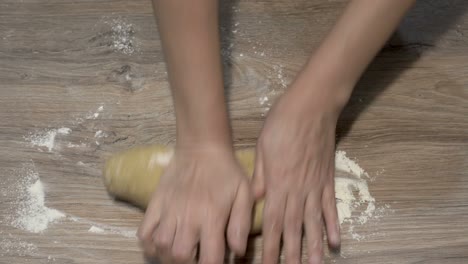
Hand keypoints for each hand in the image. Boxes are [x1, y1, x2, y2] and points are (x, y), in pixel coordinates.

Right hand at [138, 144, 253, 262]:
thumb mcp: (243, 194)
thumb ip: (241, 224)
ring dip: (168, 256)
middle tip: (196, 258)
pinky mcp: (155, 204)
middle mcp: (188, 217)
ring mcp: (168, 211)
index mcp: (212, 217)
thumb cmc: (226, 171)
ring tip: (178, 252)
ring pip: (160, 247)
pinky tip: (160, 243)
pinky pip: (144, 232)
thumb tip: (237, 251)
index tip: (214, 263)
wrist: (201, 146)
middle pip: (180, 256)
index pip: (209, 258)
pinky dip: (149, 244)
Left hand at [253, 74, 342, 263]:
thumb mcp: (262, 148)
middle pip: (292, 228)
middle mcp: (297, 190)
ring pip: (314, 222)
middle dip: (291, 254)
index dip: (269, 247)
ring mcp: (315, 186)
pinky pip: (330, 206)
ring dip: (315, 246)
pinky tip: (336, 241)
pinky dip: (333, 225)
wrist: (311, 107)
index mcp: (277, 184)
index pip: (271, 222)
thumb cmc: (281, 124)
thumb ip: (259, 178)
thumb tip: (254, 201)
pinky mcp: (328, 179)